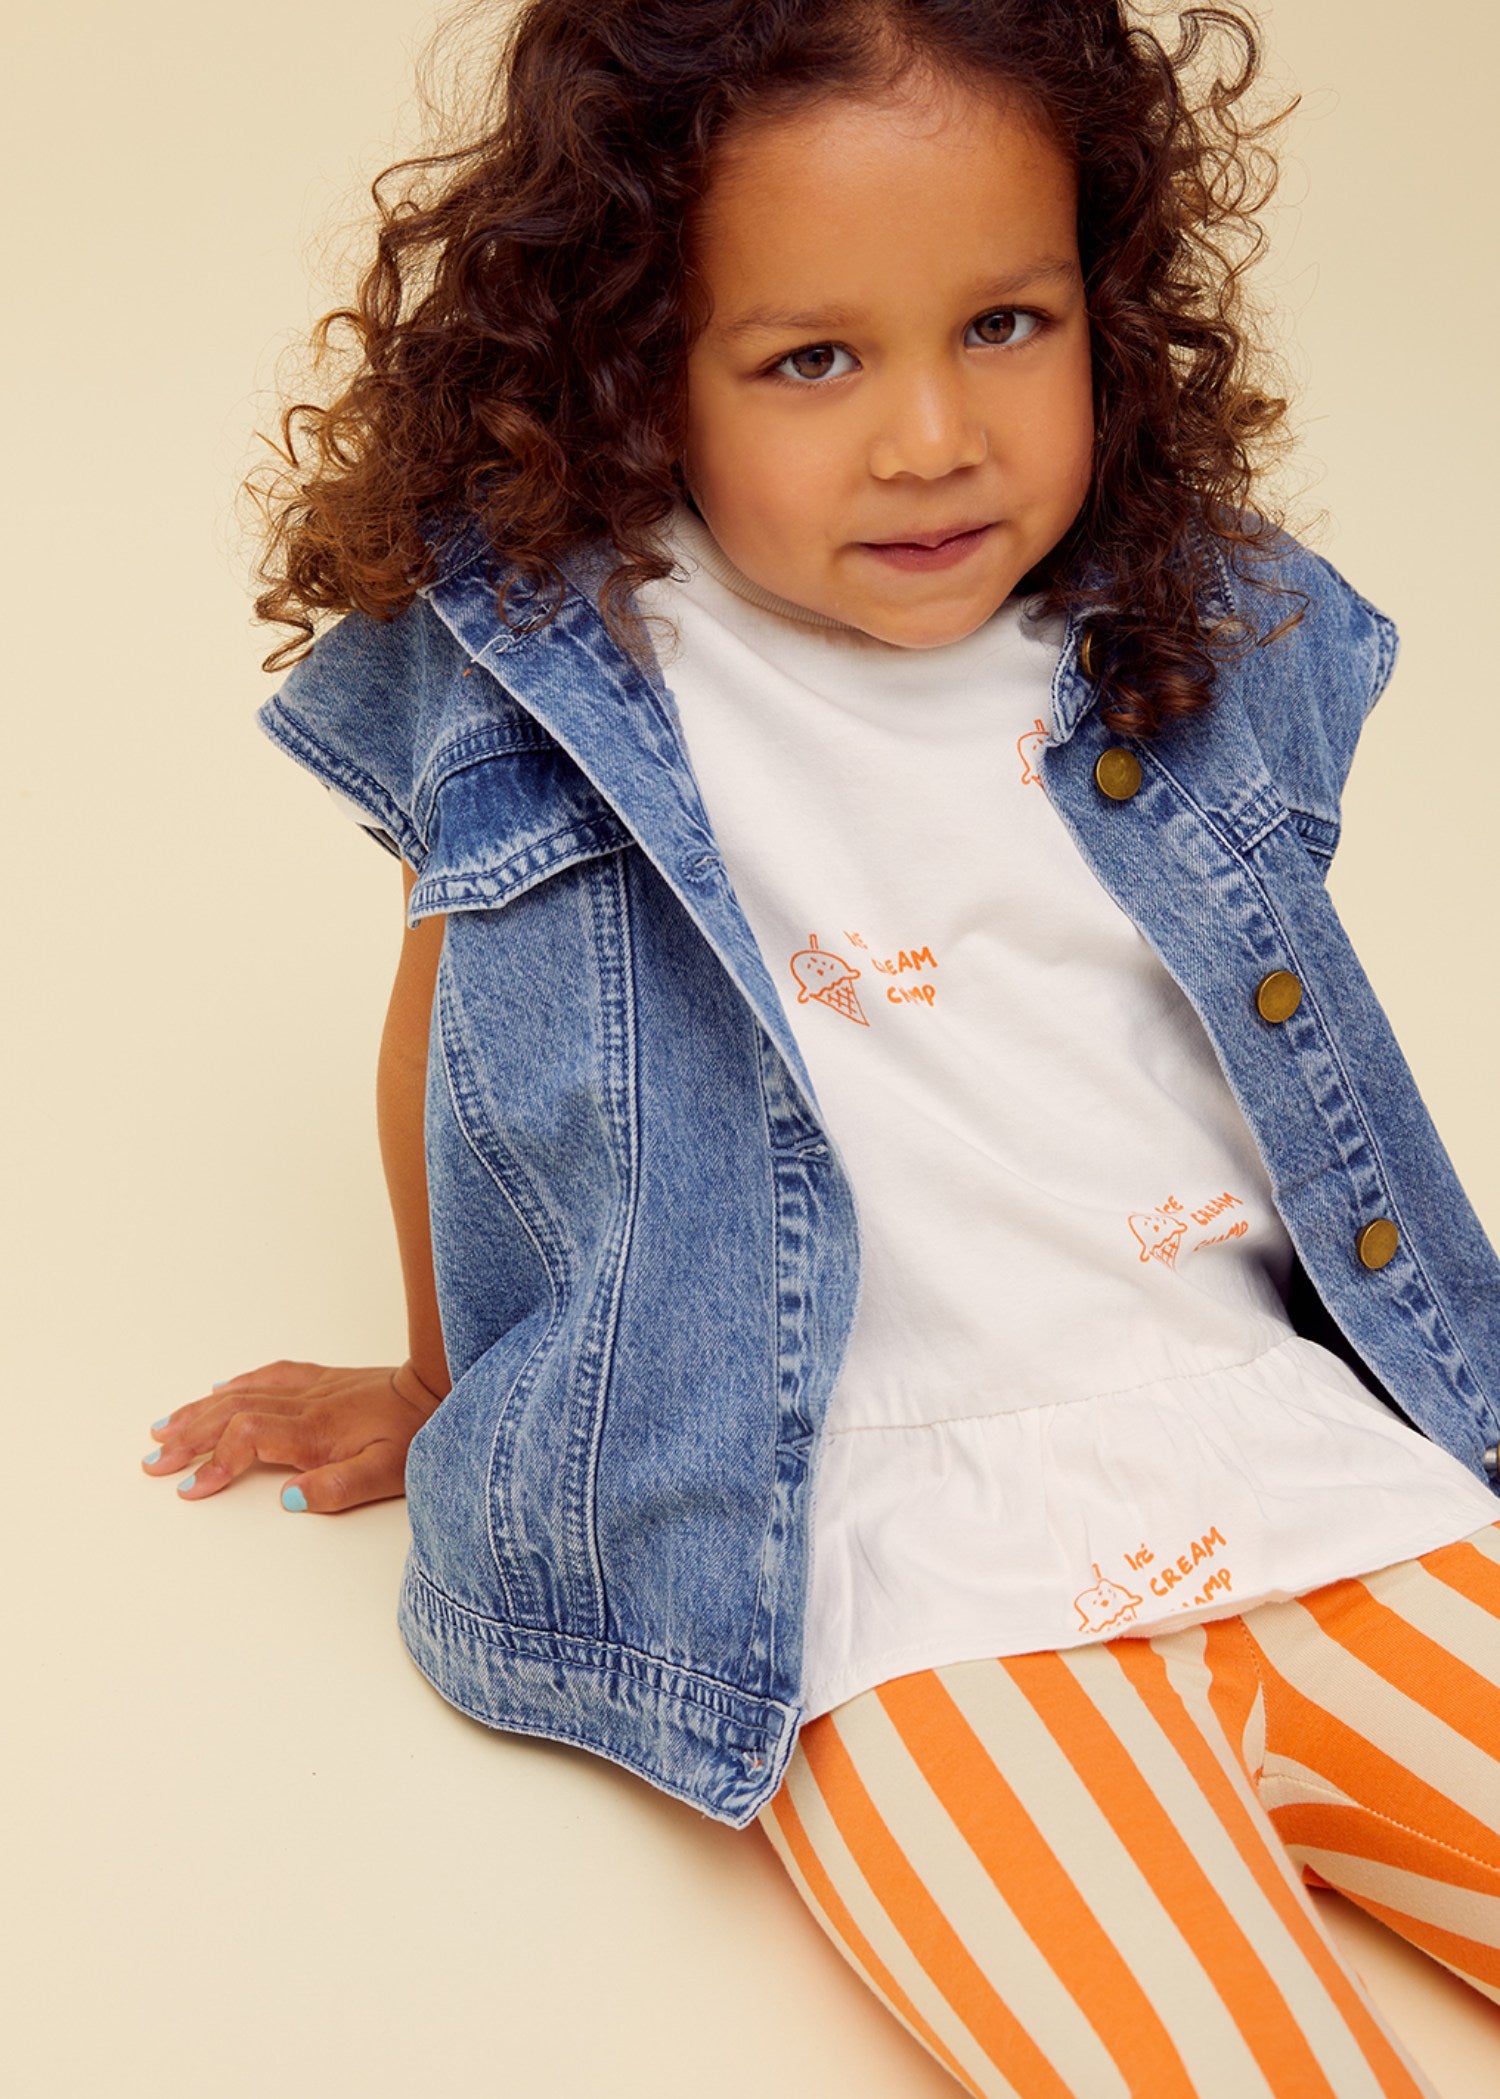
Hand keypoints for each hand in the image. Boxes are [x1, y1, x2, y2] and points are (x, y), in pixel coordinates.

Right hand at [142, 1358, 447, 1513]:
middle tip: (152, 1459)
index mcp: (313, 1432)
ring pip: (241, 1394)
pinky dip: (236, 1385)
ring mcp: (311, 1388)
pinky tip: (218, 1391)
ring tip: (164, 1427)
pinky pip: (267, 1377)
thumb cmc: (417, 1436)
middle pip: (230, 1415)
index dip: (214, 1464)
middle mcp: (304, 1405)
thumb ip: (336, 1489)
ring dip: (198, 1411)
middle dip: (187, 1438)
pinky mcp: (322, 1379)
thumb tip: (287, 1498)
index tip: (189, 1489)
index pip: (246, 1440)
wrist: (443, 1390)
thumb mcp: (385, 1475)